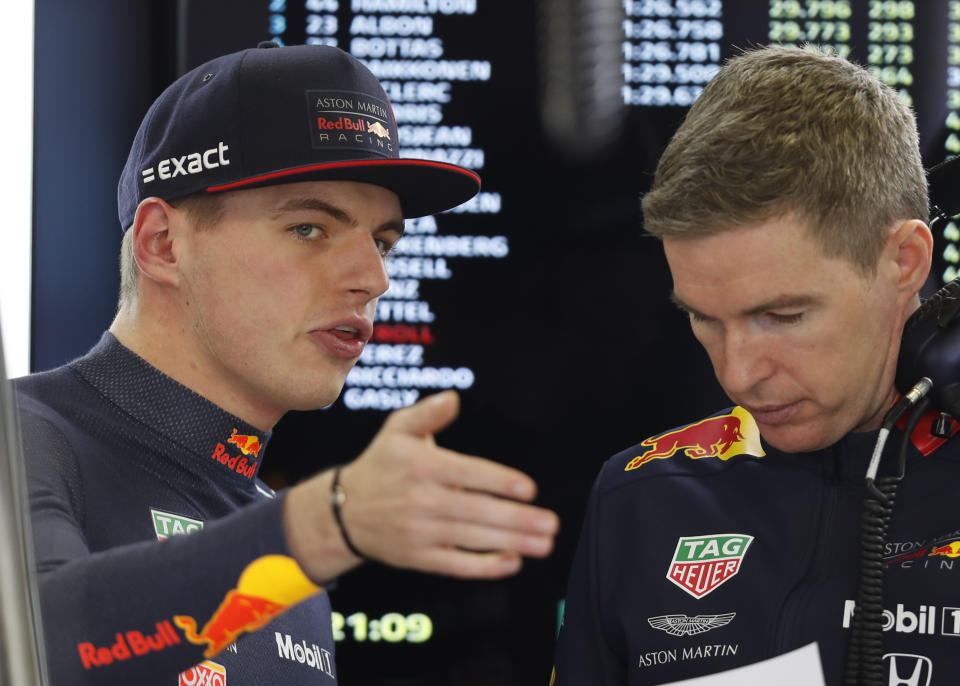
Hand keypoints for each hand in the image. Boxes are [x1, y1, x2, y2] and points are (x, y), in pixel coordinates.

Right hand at [284, 391, 558, 580]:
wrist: (343, 511)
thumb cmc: (381, 465)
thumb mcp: (398, 429)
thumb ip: (429, 412)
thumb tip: (454, 398)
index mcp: (422, 466)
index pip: (468, 474)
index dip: (500, 482)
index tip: (529, 489)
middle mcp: (422, 500)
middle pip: (476, 511)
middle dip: (516, 519)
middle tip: (550, 523)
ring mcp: (420, 532)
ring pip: (472, 539)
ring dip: (511, 542)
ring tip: (544, 543)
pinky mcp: (419, 557)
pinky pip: (456, 564)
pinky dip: (485, 566)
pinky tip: (512, 562)